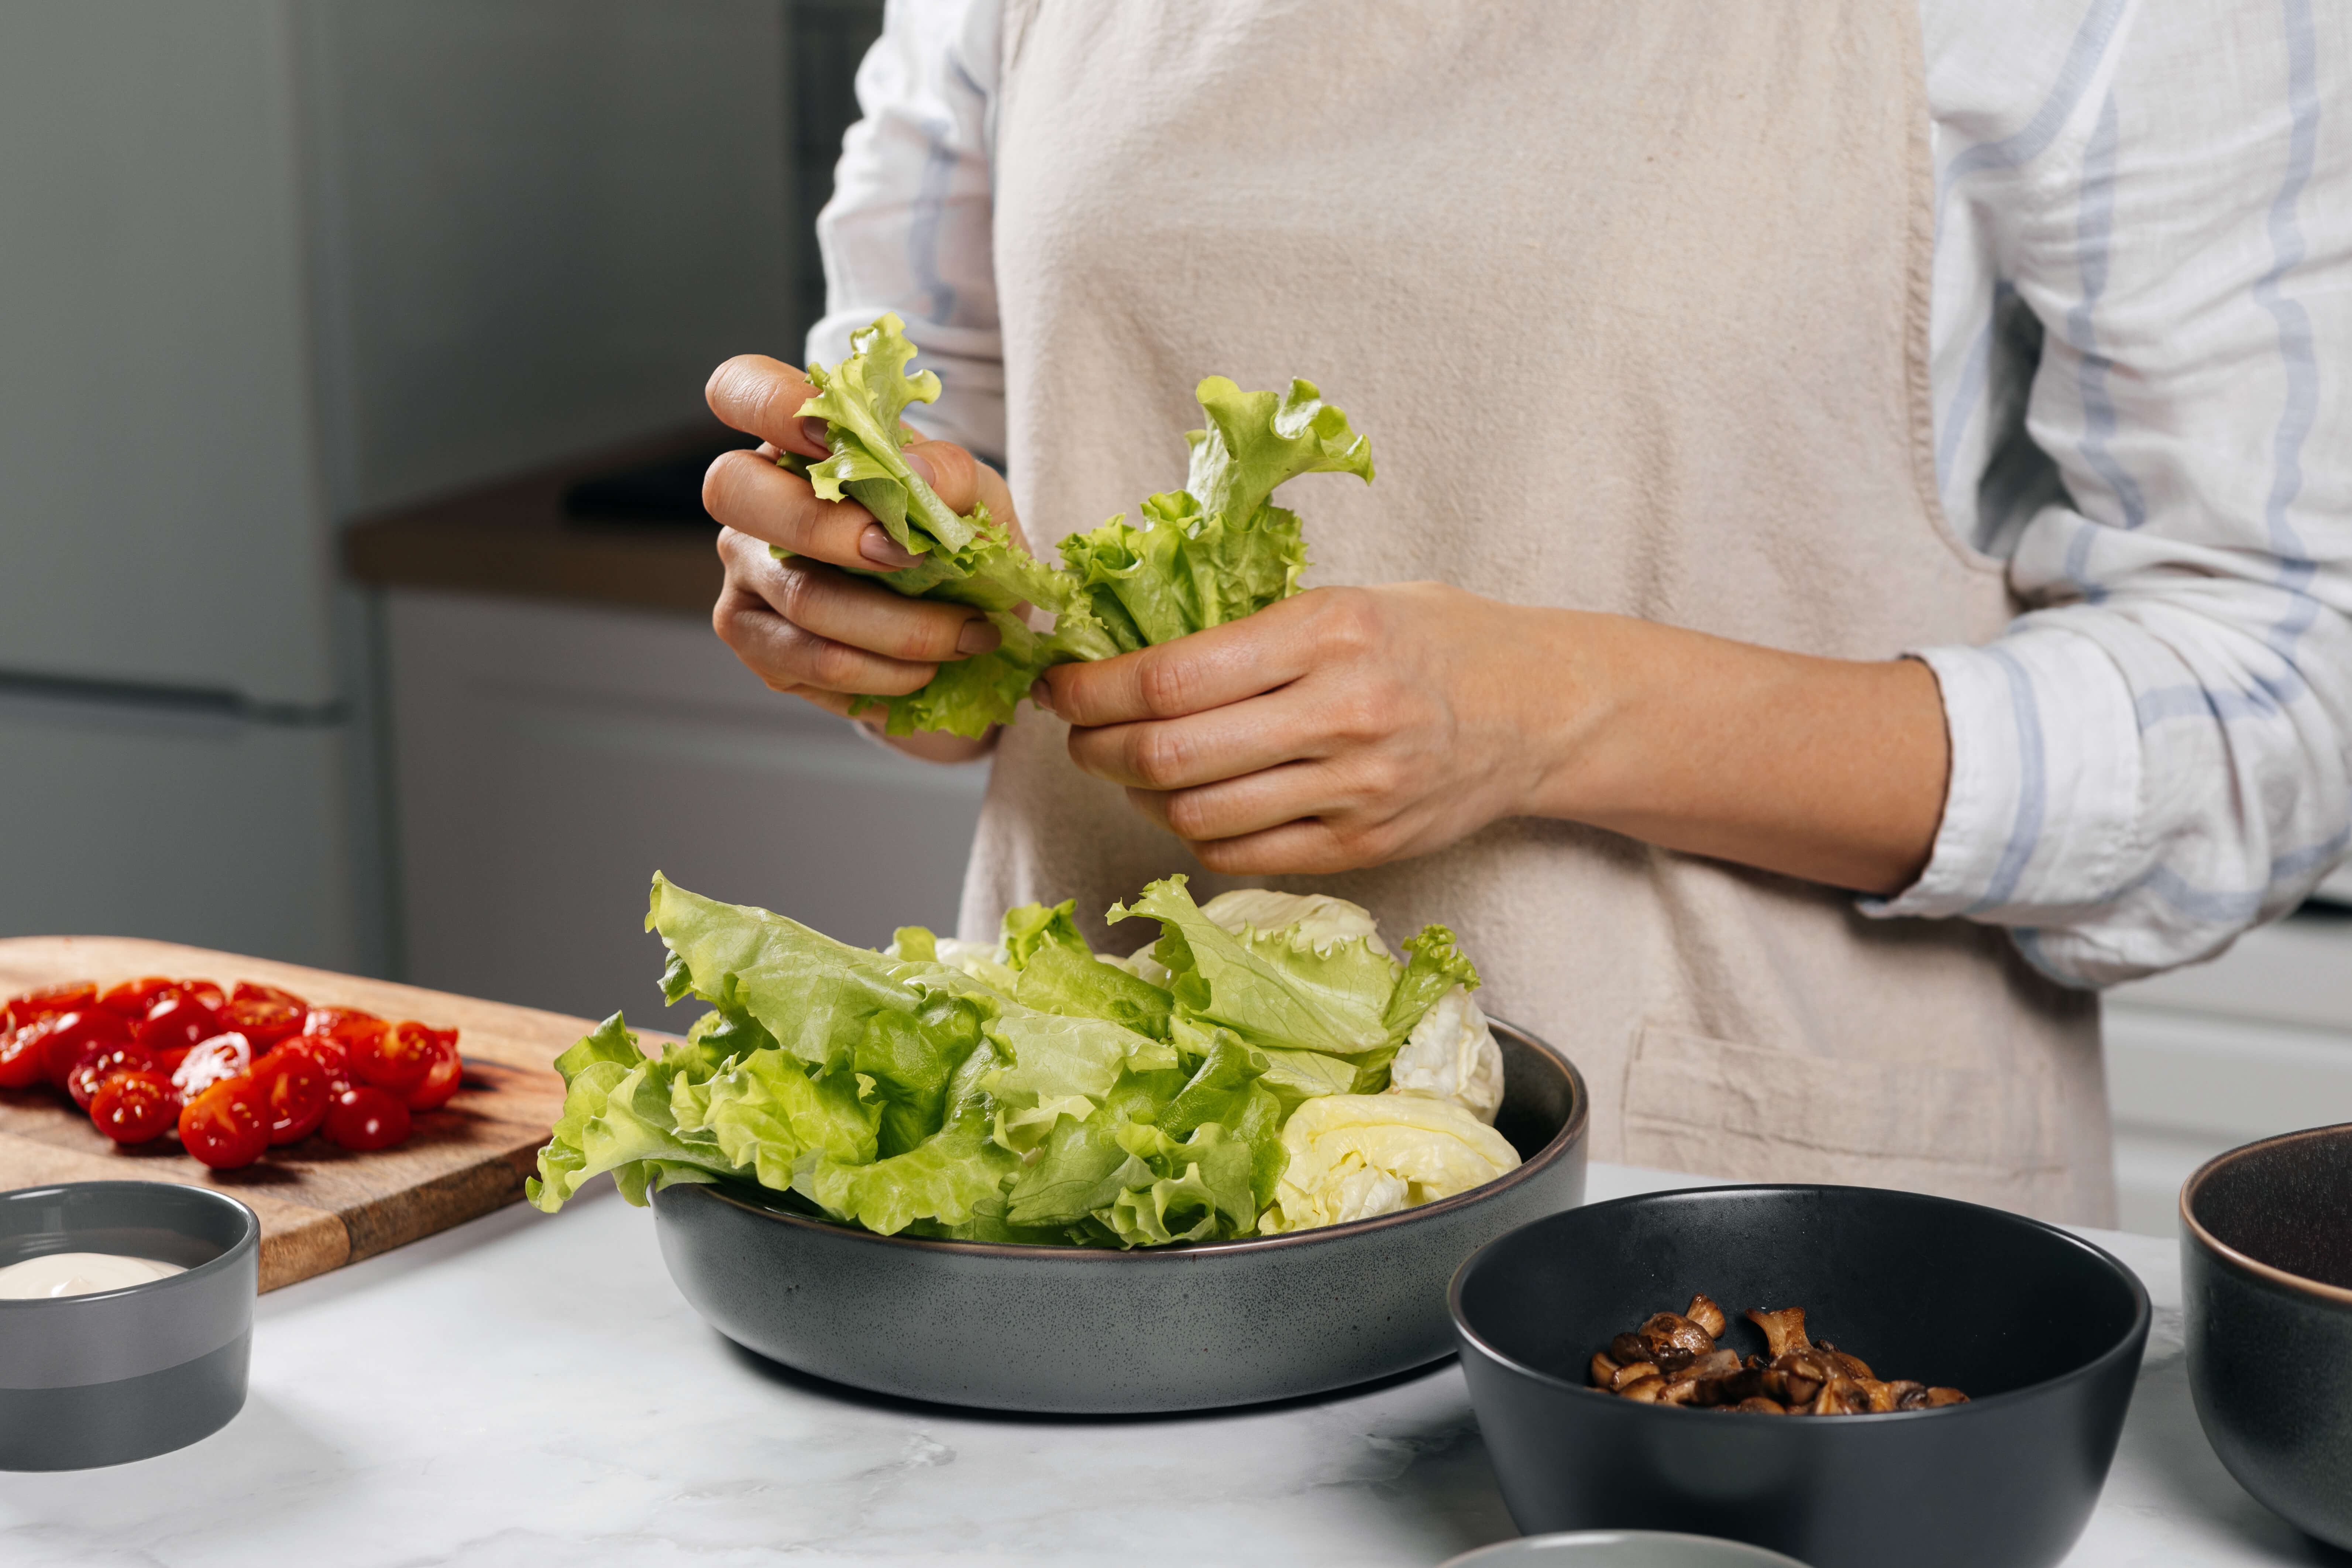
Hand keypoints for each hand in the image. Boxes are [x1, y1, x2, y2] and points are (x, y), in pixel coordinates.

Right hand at [702, 354, 1020, 761]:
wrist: (968, 636)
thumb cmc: (956, 544)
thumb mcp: (976, 498)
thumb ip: (951, 474)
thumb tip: (915, 471)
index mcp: (795, 442)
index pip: (741, 390)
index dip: (770, 402)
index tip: (831, 438)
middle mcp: (752, 505)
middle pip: (734, 492)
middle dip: (828, 527)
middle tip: (907, 555)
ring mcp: (746, 578)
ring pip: (799, 595)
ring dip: (899, 625)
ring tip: (969, 635)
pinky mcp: (761, 649)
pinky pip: (816, 662)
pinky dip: (886, 672)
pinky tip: (929, 670)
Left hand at [1042, 584, 1573, 874]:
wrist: (1541, 708)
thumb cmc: (1436, 642)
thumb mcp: (1348, 600)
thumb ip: (1253, 630)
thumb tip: (1137, 655)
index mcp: (1328, 632)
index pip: (1171, 677)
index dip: (1092, 691)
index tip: (1061, 687)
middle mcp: (1340, 712)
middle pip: (1169, 754)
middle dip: (1095, 749)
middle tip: (1076, 736)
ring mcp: (1354, 789)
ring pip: (1195, 814)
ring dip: (1137, 797)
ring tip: (1128, 772)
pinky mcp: (1364, 846)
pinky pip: (1242, 855)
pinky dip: (1193, 834)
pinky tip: (1188, 806)